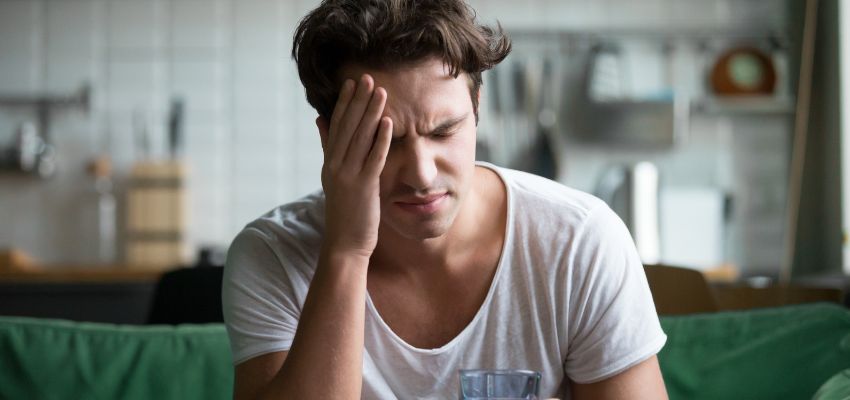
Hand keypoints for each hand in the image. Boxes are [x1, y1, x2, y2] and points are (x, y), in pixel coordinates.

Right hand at [316, 74, 392, 258]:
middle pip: (347, 127)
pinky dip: (380, 140)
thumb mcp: (333, 177)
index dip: (345, 104)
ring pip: (360, 139)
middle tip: (367, 77)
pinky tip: (388, 124)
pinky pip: (373, 159)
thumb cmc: (344, 213)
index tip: (353, 83)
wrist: (344, 245)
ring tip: (381, 92)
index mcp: (329, 163)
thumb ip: (328, 148)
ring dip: (371, 114)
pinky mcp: (363, 187)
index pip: (336, 126)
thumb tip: (320, 120)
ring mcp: (348, 176)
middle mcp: (335, 166)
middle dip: (358, 101)